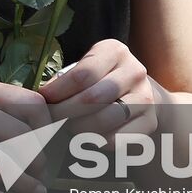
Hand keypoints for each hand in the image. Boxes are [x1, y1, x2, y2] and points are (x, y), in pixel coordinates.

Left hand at [39, 38, 157, 136]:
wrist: (139, 94)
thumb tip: (41, 98)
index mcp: (114, 51)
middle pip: (92, 98)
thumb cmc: (101, 80)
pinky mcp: (150, 122)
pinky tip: (85, 138)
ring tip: (66, 129)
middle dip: (64, 112)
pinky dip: (96, 142)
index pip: (82, 74)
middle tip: (49, 120)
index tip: (43, 101)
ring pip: (104, 120)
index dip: (58, 91)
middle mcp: (134, 71)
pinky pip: (116, 138)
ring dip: (78, 129)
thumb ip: (66, 79)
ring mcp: (145, 97)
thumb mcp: (86, 68)